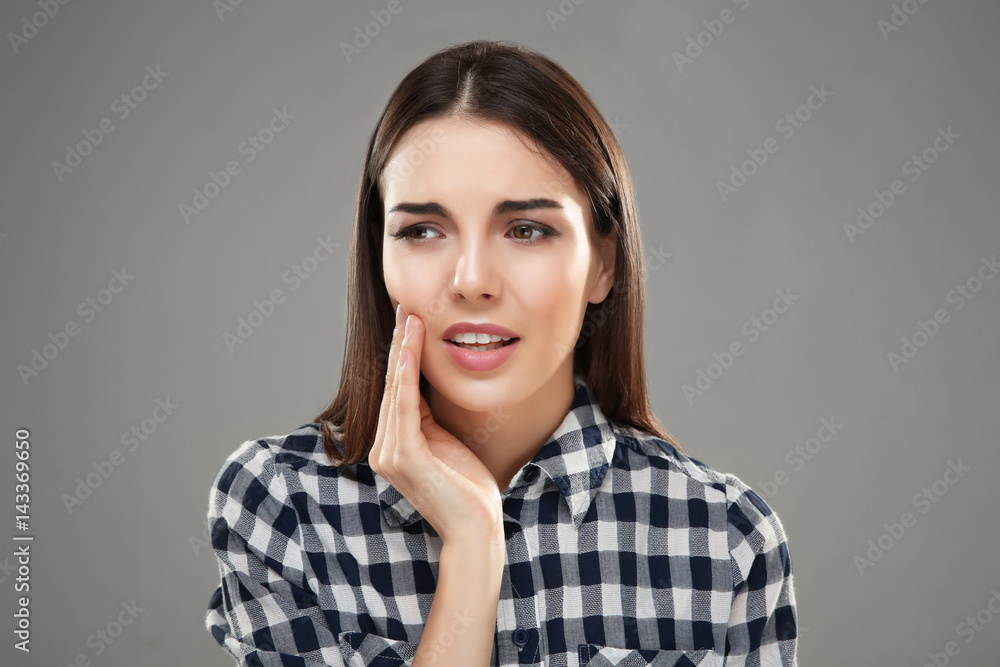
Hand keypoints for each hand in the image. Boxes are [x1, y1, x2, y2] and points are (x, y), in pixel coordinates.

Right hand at [368, 304, 503, 543]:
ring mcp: (390, 455)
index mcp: (392, 445)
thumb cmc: (469, 488)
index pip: (397, 390)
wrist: (477, 527)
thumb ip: (430, 418)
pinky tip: (409, 352)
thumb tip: (428, 384)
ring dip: (403, 351)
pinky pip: (404, 408)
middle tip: (407, 307)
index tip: (411, 319)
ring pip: (396, 391)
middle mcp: (384, 450)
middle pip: (392, 385)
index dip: (403, 353)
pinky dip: (406, 378)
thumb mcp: (447, 441)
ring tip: (411, 319)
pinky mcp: (405, 458)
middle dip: (401, 344)